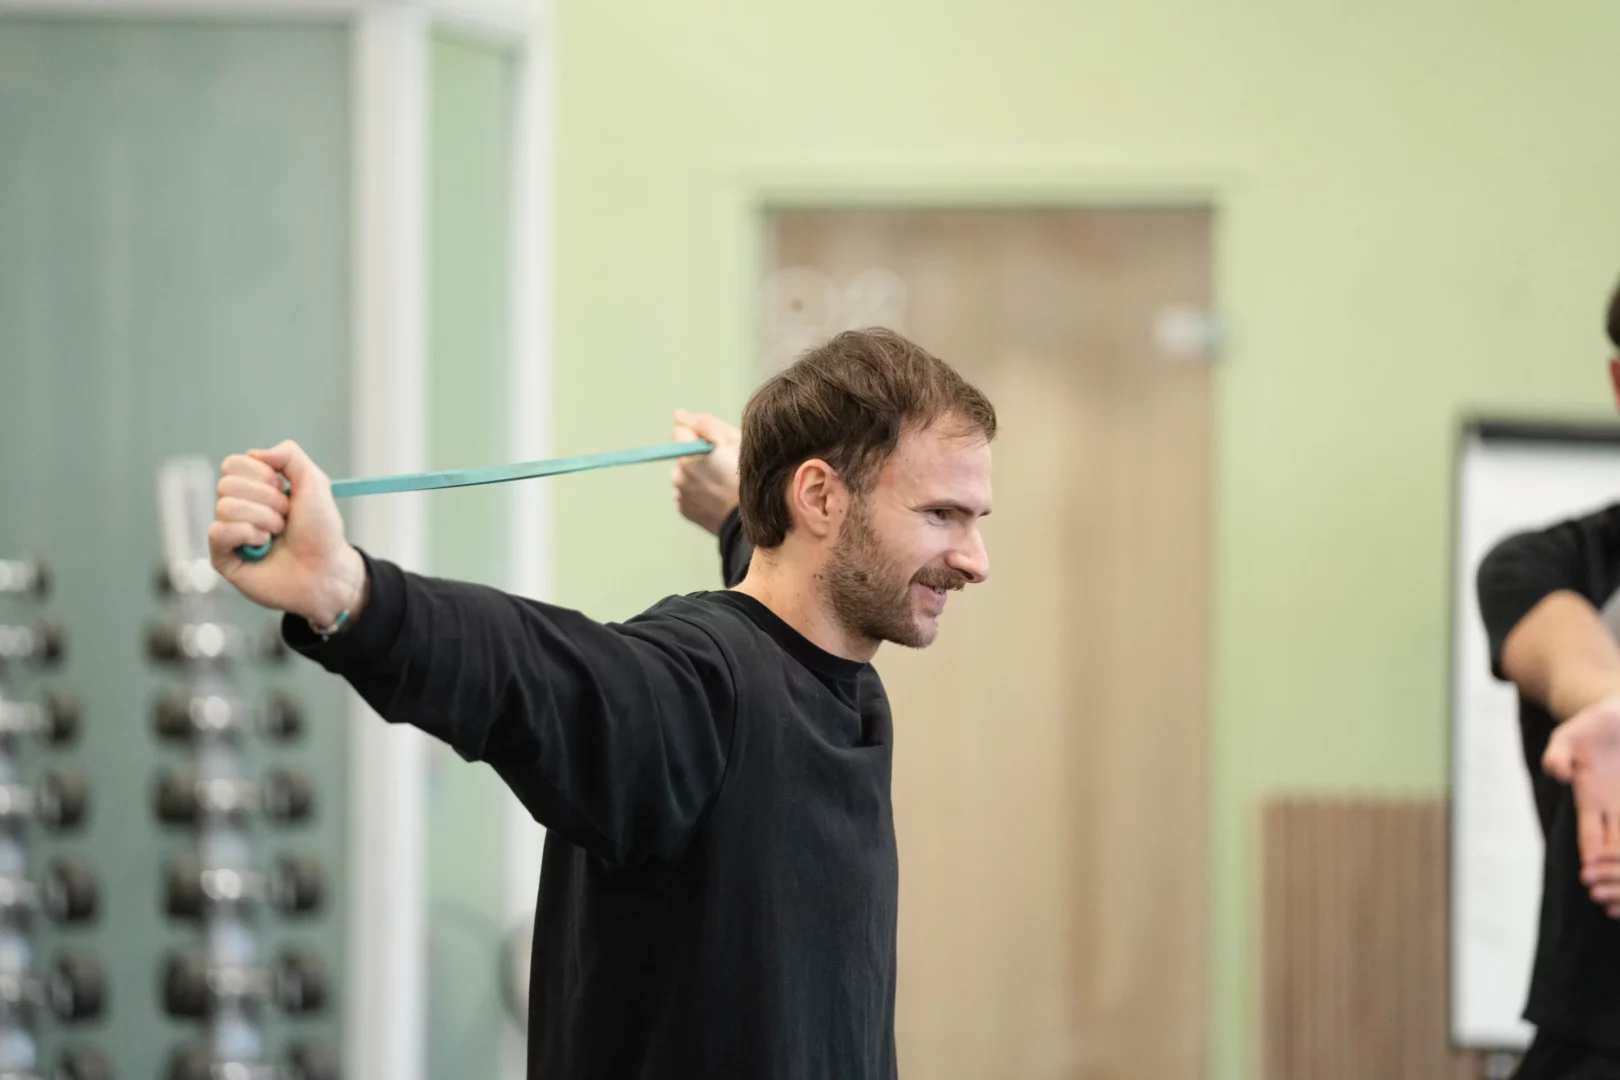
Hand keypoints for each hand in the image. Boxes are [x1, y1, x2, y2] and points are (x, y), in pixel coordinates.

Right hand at [207, 439, 365, 625]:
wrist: (326, 569)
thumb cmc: (321, 530)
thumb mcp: (315, 482)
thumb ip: (289, 456)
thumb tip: (253, 453)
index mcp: (255, 488)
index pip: (233, 464)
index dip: (261, 474)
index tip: (285, 489)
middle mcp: (239, 508)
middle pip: (227, 483)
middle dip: (267, 498)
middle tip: (286, 515)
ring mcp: (229, 532)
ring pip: (224, 507)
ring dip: (262, 518)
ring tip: (278, 532)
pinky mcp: (223, 557)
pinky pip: (217, 532)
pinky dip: (246, 534)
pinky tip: (262, 545)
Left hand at [671, 410, 740, 535]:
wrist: (756, 518)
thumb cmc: (748, 477)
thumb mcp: (735, 440)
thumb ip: (704, 424)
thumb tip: (678, 415)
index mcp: (689, 454)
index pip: (680, 430)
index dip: (700, 434)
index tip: (717, 446)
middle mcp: (678, 475)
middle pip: (683, 454)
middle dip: (699, 455)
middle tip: (725, 465)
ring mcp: (679, 495)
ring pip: (685, 474)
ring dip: (698, 474)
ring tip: (723, 483)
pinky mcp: (684, 509)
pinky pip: (688, 493)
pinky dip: (699, 491)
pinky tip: (717, 495)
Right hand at [1545, 694, 1619, 915]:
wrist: (1619, 715)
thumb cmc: (1590, 726)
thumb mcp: (1567, 738)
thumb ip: (1559, 756)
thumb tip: (1558, 773)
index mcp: (1591, 800)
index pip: (1592, 836)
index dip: (1592, 857)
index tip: (1590, 879)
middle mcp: (1614, 808)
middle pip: (1615, 847)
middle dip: (1613, 872)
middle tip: (1611, 896)